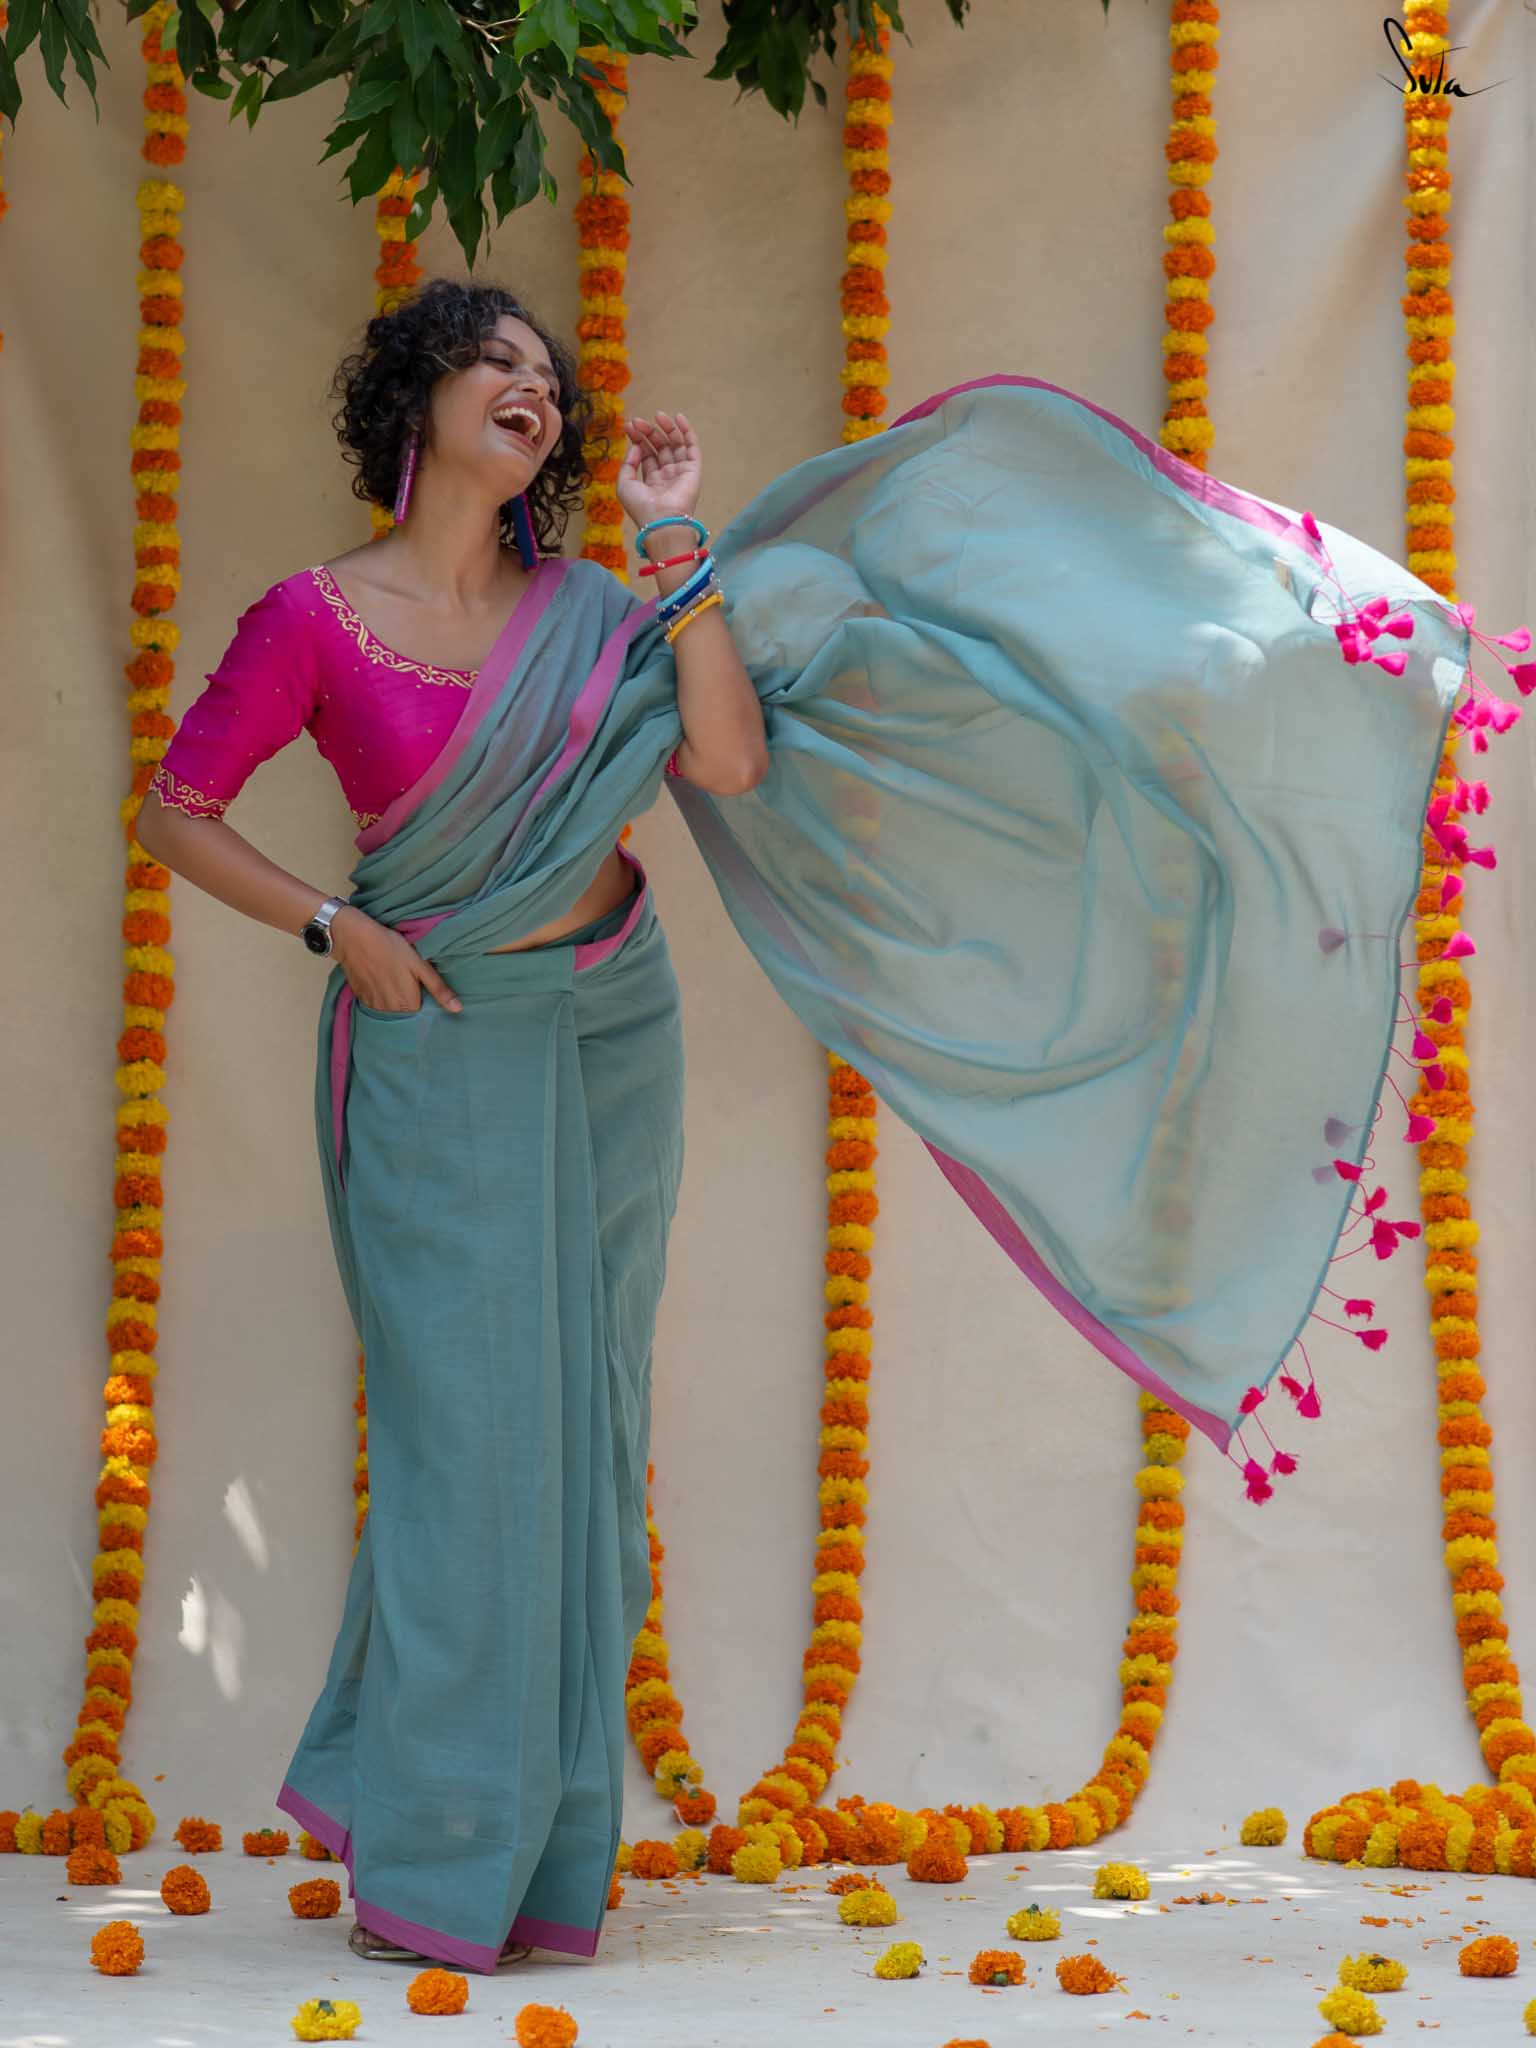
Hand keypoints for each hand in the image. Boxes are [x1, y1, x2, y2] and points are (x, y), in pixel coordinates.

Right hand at [331, 907, 461, 1013]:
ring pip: (390, 1013)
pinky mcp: (361, 998)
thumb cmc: (390, 947)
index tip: (427, 993)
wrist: (354, 937)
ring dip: (395, 1004)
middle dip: (411, 1006)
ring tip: (397, 984)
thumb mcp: (419, 964)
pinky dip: (382, 999)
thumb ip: (438, 988)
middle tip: (411, 985)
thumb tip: (458, 1009)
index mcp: (408, 1004)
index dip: (426, 1005)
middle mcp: (389, 1010)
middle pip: (406, 1016)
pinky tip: (383, 983)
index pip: (422, 1016)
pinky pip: (376, 1006)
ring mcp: (373, 1006)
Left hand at [617, 409, 701, 533]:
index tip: (629, 426)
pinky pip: (692, 447)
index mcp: (651, 481)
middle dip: (649, 432)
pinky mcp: (693, 470)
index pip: (647, 454)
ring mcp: (681, 472)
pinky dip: (687, 432)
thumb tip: (636, 447)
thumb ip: (628, 465)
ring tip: (657, 416)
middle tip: (638, 421)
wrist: (661, 520)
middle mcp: (667, 476)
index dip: (638, 439)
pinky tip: (678, 418)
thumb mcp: (624, 485)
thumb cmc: (641, 507)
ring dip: (667, 428)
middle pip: (660, 447)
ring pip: (676, 444)